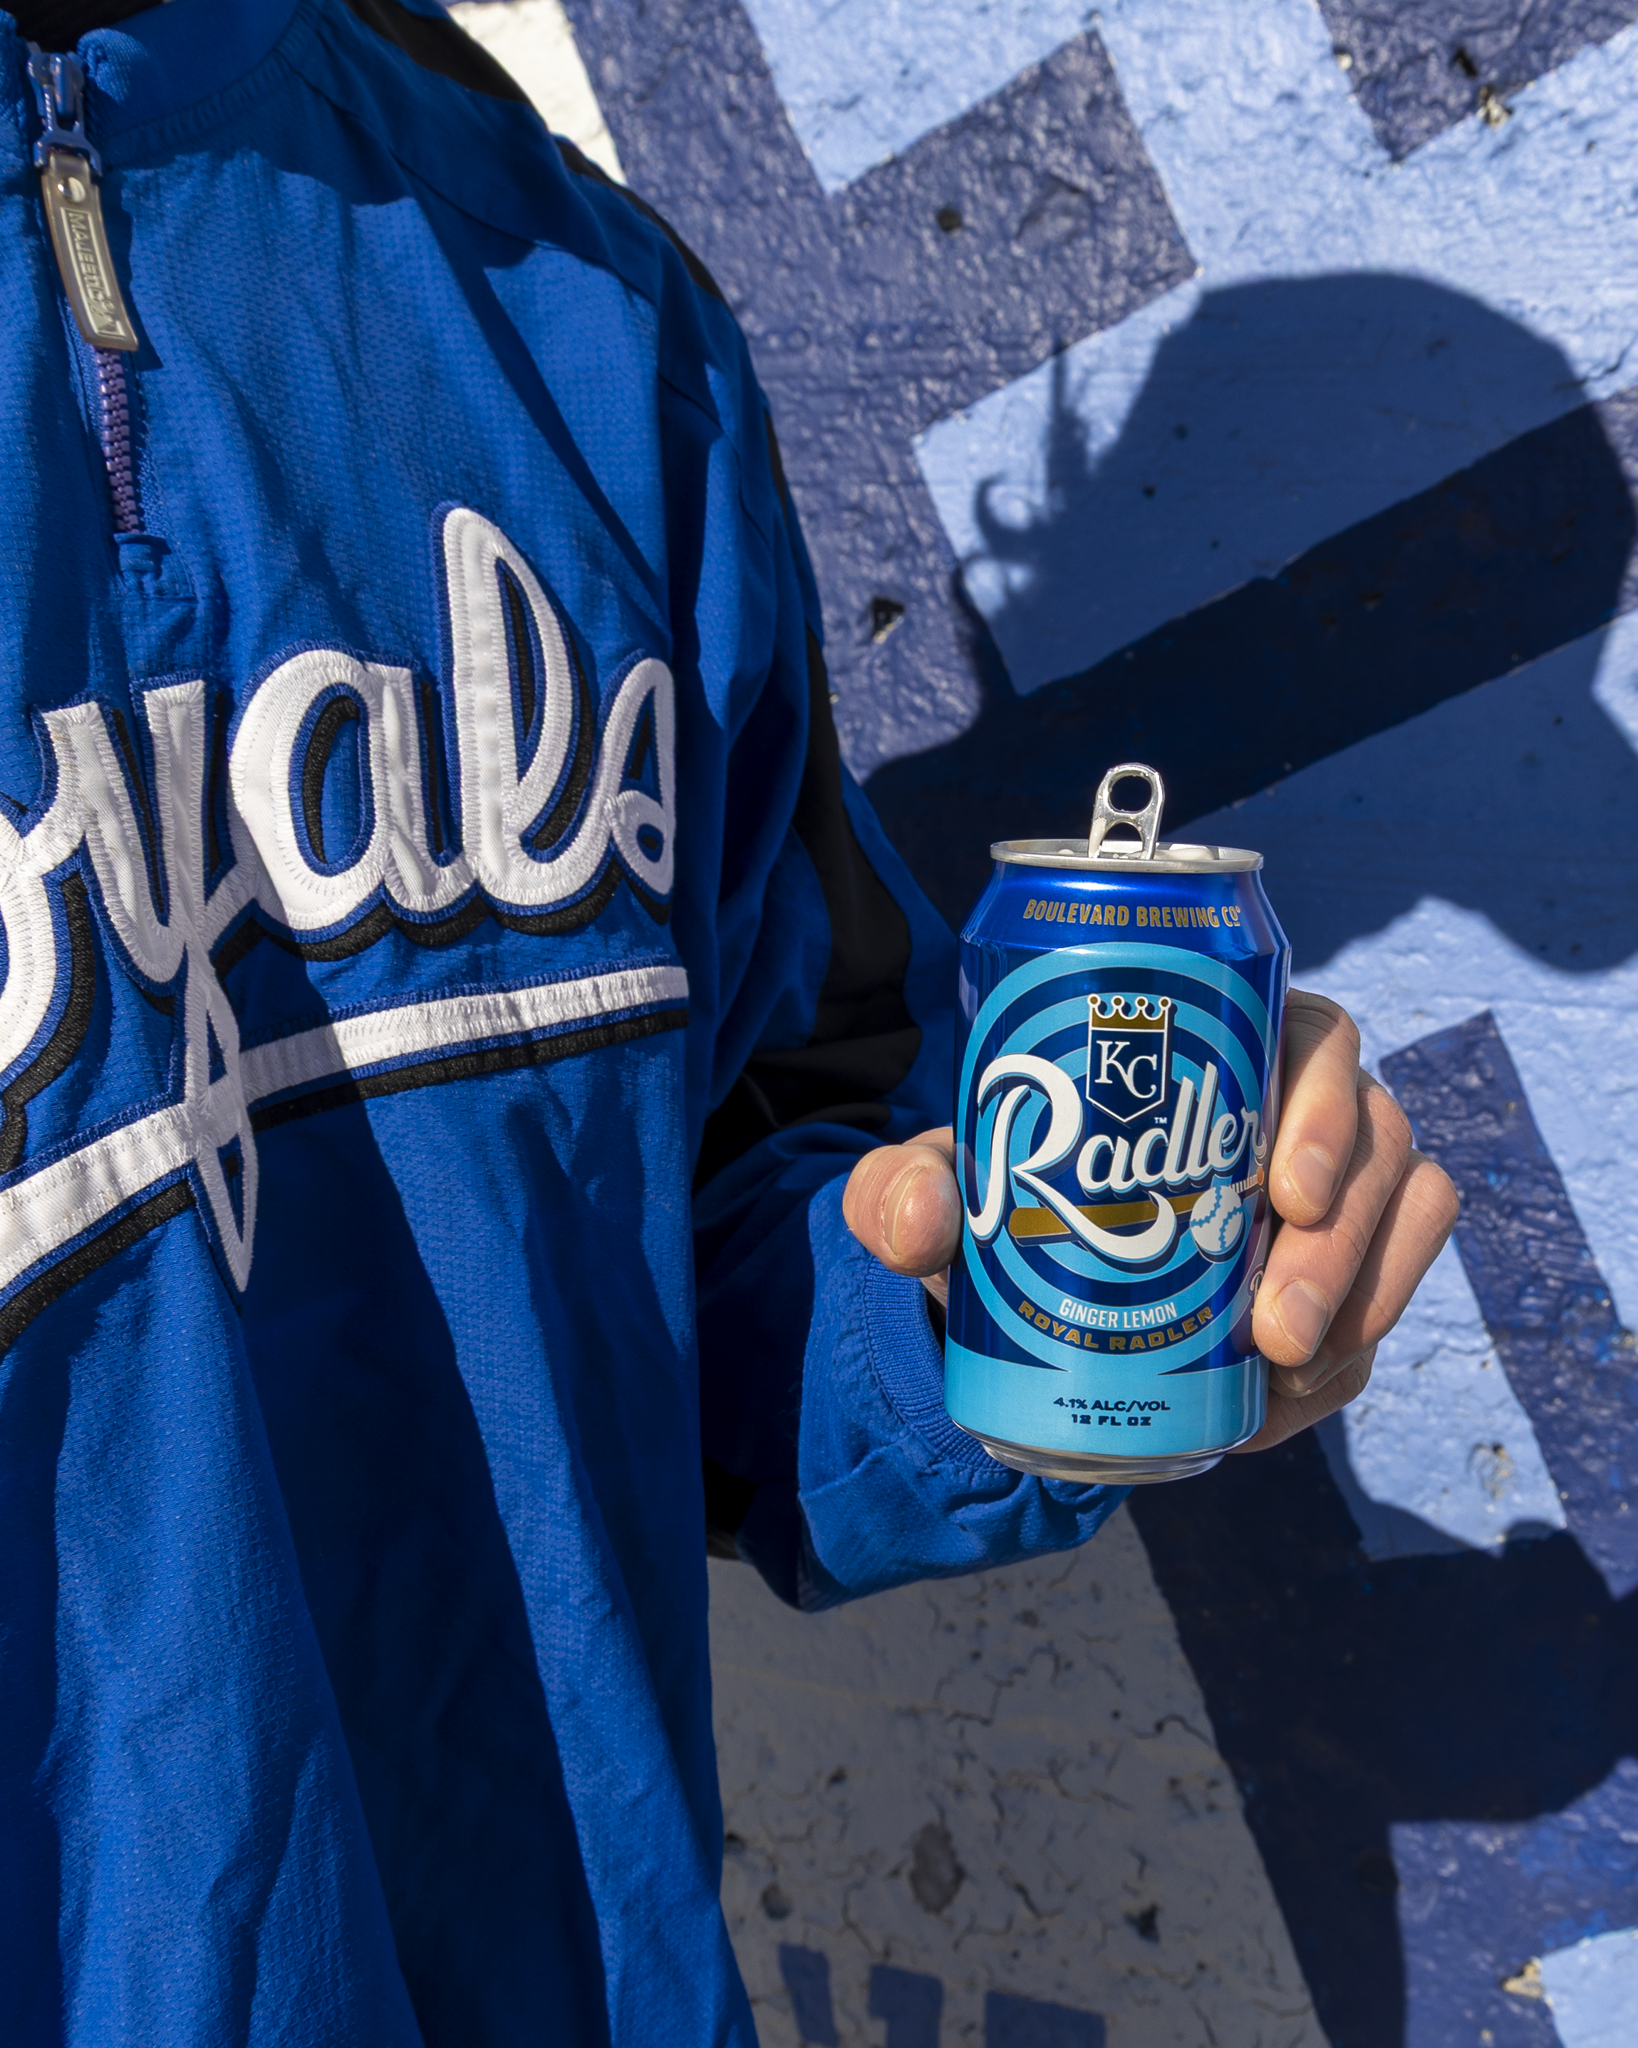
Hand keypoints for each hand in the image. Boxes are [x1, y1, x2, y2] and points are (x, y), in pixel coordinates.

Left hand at [840, 989, 1458, 1455]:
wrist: (1027, 1291)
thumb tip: (922, 1223)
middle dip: (1343, 1245)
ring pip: (1406, 1222)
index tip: (1286, 1191)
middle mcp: (1305, 1111)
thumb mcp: (939, 1189)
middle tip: (1272, 1330)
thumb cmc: (1002, 1199)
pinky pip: (1384, 1311)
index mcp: (1231, 1044)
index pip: (1318, 1039)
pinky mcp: (1347, 1279)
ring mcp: (1342, 1196)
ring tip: (1280, 1374)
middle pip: (1379, 1145)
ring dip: (1363, 1302)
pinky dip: (1347, 1361)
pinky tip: (1278, 1405)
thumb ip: (901, 1191)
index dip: (1325, 1107)